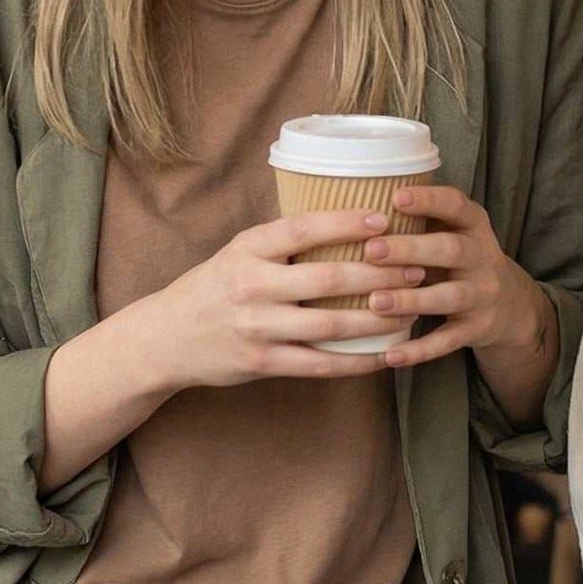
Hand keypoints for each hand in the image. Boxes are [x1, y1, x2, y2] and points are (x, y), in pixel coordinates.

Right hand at [143, 208, 429, 390]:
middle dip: (379, 274)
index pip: (303, 229)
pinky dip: (358, 359)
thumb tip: (345, 221)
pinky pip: (321, 362)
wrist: (166, 338)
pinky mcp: (262, 362)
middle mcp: (251, 285)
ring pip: (331, 323)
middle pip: (328, 278)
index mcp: (247, 249)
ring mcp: (257, 327)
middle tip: (416, 269)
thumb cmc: (213, 288)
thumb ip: (281, 243)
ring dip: (378, 317)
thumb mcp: (238, 253)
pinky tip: (385, 354)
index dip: (346, 223)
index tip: (384, 222)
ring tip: (411, 309)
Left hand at [359, 184, 549, 370]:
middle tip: (371, 250)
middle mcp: (483, 258)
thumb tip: (355, 208)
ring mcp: (482, 296)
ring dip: (412, 300)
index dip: (429, 200)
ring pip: (449, 297)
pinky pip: (447, 341)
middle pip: (450, 250)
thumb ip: (419, 219)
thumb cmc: (459, 260)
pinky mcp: (476, 330)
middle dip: (411, 249)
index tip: (396, 197)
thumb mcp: (452, 232)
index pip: (456, 205)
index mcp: (474, 226)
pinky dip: (419, 350)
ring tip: (376, 302)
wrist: (510, 307)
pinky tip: (391, 355)